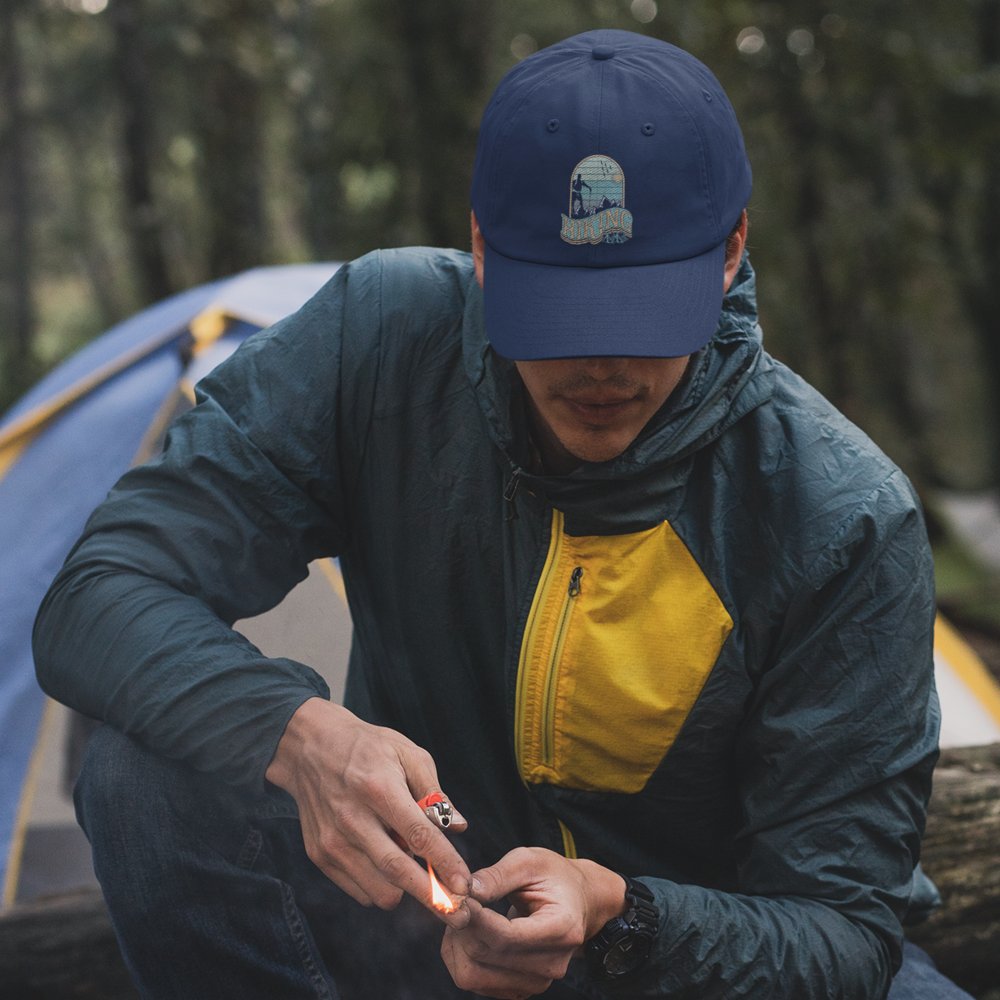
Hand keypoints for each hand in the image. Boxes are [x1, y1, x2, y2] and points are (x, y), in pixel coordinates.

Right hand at [264, 697, 470, 923]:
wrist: (310, 748)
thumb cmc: (368, 748)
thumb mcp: (408, 754)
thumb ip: (434, 793)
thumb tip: (458, 826)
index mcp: (378, 788)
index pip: (418, 835)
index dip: (445, 863)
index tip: (466, 885)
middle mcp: (352, 818)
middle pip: (397, 871)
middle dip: (432, 897)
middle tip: (459, 913)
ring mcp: (332, 840)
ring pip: (380, 890)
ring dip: (406, 889)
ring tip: (415, 866)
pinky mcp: (319, 855)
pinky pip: (360, 891)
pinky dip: (381, 886)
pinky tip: (386, 859)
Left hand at [441, 846, 625, 998]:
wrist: (578, 902)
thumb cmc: (554, 877)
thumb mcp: (529, 861)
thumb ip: (497, 875)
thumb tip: (465, 890)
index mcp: (562, 928)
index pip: (506, 936)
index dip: (475, 919)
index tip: (457, 898)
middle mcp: (552, 963)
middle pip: (487, 956)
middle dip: (462, 927)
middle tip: (456, 900)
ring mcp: (537, 981)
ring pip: (473, 976)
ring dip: (456, 945)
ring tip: (462, 916)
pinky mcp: (520, 988)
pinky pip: (475, 982)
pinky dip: (461, 958)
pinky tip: (469, 932)